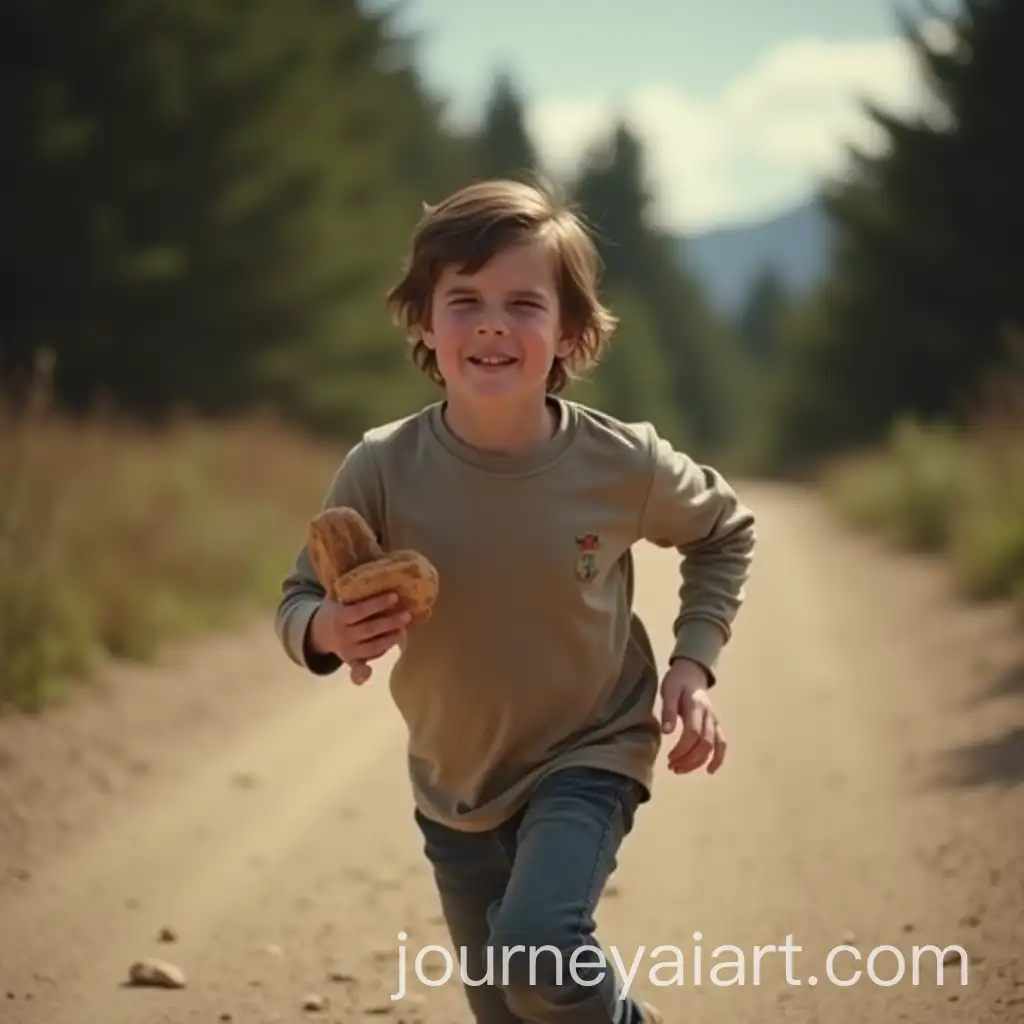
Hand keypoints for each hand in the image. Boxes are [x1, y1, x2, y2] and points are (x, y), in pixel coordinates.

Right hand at [308, 591, 410, 684]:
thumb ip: (348, 585)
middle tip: (407, 613)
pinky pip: (362, 665)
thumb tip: (371, 559)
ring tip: (406, 628)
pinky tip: (386, 659)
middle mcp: (343, 634)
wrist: (317, 633)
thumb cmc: (335, 608)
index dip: (377, 604)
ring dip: (391, 639)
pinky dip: (371, 666)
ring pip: (372, 647)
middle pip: (369, 630)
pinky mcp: (352, 660)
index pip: (360, 610)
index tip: (394, 595)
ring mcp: (348, 650)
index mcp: (338, 616)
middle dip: (390, 622)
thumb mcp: (335, 595)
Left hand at [658, 658, 726, 774]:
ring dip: (698, 762)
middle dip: (689, 759)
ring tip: (681, 769)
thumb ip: (668, 710)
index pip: (693, 733)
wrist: (692, 672)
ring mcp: (714, 721)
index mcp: (696, 706)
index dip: (683, 749)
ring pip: (713, 747)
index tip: (670, 758)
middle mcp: (709, 715)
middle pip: (704, 744)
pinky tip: (709, 770)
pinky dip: (718, 759)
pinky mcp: (716, 725)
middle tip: (672, 767)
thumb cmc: (678, 681)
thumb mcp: (668, 691)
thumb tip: (666, 732)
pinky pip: (722, 744)